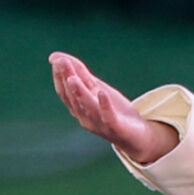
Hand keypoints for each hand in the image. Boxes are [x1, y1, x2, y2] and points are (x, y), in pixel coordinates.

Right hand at [49, 52, 177, 163]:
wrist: (137, 137)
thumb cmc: (114, 112)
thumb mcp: (98, 89)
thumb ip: (83, 75)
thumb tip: (59, 57)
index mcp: (80, 108)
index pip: (65, 92)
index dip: (59, 77)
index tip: (56, 60)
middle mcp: (85, 117)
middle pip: (73, 98)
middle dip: (66, 79)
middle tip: (61, 63)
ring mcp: (99, 123)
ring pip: (87, 107)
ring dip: (79, 92)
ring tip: (73, 78)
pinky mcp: (115, 128)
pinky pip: (108, 117)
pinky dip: (104, 105)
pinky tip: (102, 92)